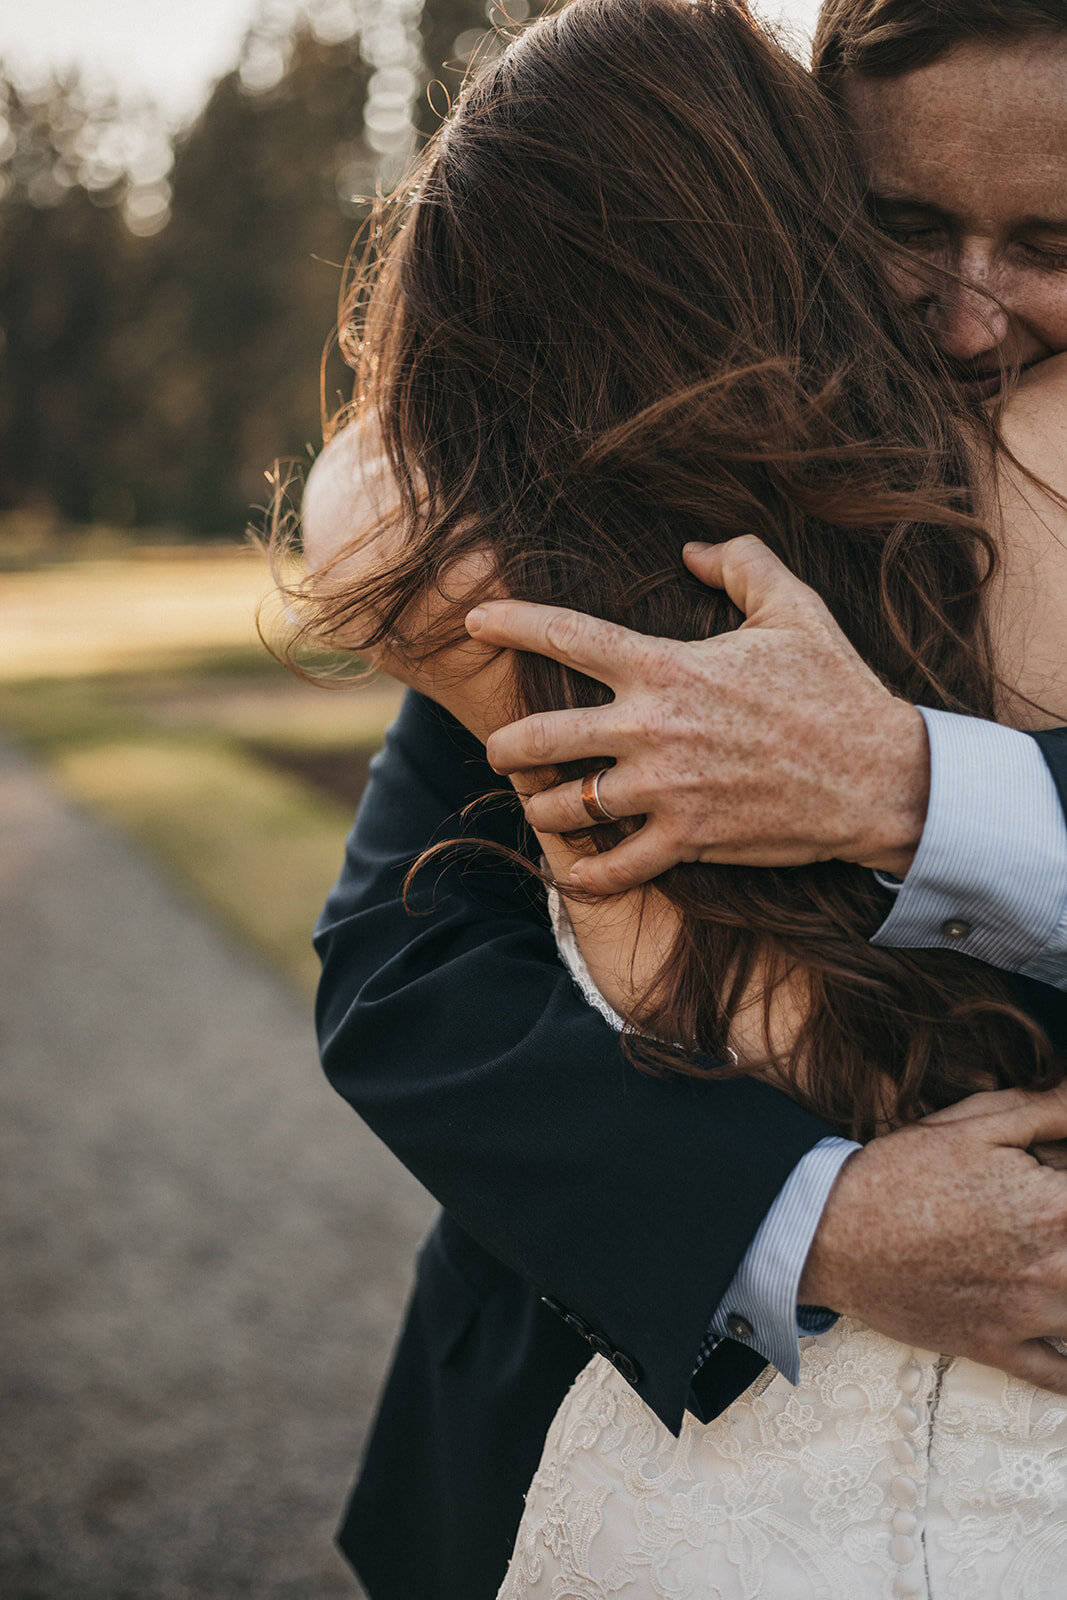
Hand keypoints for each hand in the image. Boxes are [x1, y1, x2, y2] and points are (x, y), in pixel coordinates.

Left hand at [468, 536, 929, 893]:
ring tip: (541, 807)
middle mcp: (653, 728)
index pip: (569, 636)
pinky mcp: (688, 839)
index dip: (513, 625)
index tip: (475, 622)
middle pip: (543, 739)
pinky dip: (588, 872)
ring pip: (568, 806)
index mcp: (667, 666)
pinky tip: (575, 871)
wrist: (880, 776)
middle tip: (498, 750)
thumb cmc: (836, 688)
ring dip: (544, 809)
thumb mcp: (794, 608)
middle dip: (508, 747)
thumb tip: (692, 550)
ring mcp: (666, 789)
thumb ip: (741, 564)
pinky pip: (616, 866)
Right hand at [799, 1083, 1066, 1392]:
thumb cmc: (901, 1174)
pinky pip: (1062, 1377)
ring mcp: (1030, 1316)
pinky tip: (1065, 1332)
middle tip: (1050, 1214)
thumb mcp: (976, 1121)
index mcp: (1058, 1208)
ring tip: (1051, 1260)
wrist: (832, 1235)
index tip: (1057, 1174)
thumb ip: (1051, 1106)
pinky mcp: (999, 1348)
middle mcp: (1057, 1269)